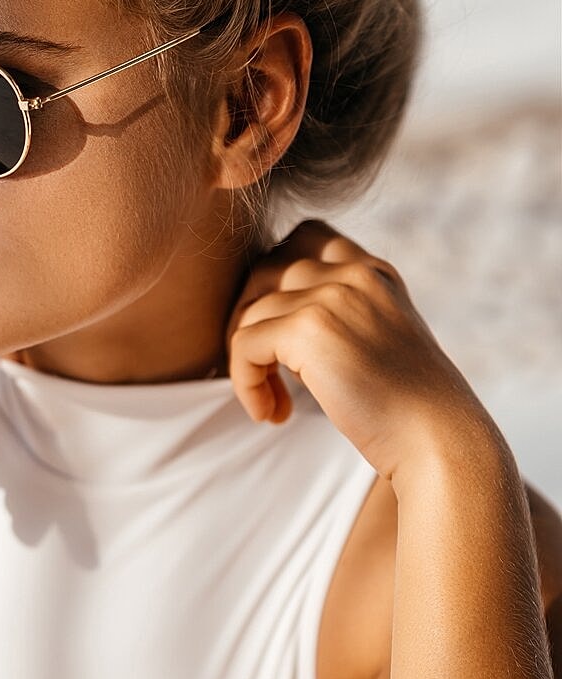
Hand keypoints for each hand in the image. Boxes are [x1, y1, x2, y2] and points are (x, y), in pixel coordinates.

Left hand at [223, 219, 502, 487]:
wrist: (436, 438)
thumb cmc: (406, 408)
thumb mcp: (377, 343)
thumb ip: (340, 318)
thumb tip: (271, 325)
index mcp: (374, 272)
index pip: (305, 239)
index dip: (277, 284)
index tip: (284, 340)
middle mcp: (354, 273)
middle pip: (265, 269)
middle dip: (250, 320)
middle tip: (263, 372)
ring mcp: (332, 295)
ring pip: (249, 313)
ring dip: (248, 363)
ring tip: (273, 405)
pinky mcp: (308, 327)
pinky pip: (243, 343)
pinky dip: (246, 382)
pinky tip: (271, 414)